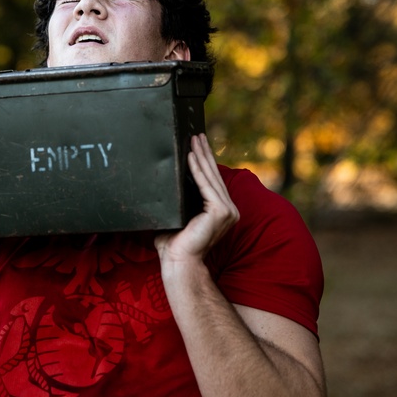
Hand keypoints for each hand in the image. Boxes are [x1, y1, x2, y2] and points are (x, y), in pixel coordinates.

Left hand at [154, 134, 239, 264]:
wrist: (178, 262)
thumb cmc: (174, 244)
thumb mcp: (178, 216)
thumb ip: (179, 201)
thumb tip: (168, 183)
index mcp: (221, 211)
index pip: (212, 181)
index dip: (205, 162)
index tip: (198, 145)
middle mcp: (229, 210)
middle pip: (213, 175)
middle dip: (204, 153)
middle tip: (197, 135)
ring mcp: (227, 211)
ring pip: (210, 177)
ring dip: (201, 156)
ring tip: (193, 140)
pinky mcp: (220, 211)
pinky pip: (206, 185)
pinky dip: (197, 169)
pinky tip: (190, 156)